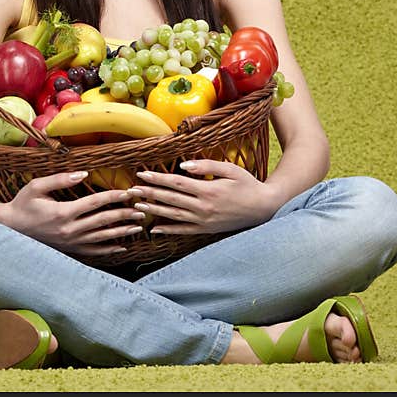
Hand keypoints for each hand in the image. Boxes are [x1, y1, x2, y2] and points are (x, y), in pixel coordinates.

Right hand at [0, 171, 144, 256]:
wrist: (11, 228)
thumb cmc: (22, 204)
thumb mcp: (36, 187)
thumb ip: (59, 179)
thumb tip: (83, 174)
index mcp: (62, 212)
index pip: (94, 203)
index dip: (113, 196)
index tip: (128, 192)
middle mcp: (69, 230)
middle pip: (103, 221)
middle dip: (124, 214)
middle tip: (141, 209)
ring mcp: (70, 242)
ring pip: (101, 238)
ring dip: (121, 231)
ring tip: (138, 226)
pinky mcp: (69, 249)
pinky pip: (93, 252)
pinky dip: (108, 250)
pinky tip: (122, 247)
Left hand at [127, 160, 281, 234]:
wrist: (264, 208)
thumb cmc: (247, 184)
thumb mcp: (230, 169)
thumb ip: (206, 165)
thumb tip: (182, 165)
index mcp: (208, 190)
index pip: (176, 183)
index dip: (157, 178)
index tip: (141, 174)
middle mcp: (204, 207)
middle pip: (171, 199)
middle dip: (150, 193)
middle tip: (132, 189)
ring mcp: (204, 220)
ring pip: (174, 215)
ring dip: (154, 210)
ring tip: (138, 205)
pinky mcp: (206, 229)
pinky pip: (183, 231)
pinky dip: (168, 229)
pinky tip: (154, 228)